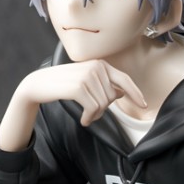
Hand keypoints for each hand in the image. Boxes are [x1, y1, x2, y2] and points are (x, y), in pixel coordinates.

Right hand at [18, 60, 147, 126]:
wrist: (39, 84)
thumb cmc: (63, 84)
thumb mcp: (86, 82)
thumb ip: (103, 85)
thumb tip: (120, 94)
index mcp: (100, 64)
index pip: (124, 79)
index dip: (135, 93)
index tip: (144, 105)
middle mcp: (96, 67)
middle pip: (112, 97)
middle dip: (103, 110)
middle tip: (91, 114)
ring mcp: (88, 75)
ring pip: (104, 105)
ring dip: (95, 115)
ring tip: (86, 116)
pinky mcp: (79, 86)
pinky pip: (94, 109)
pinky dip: (89, 118)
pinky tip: (83, 120)